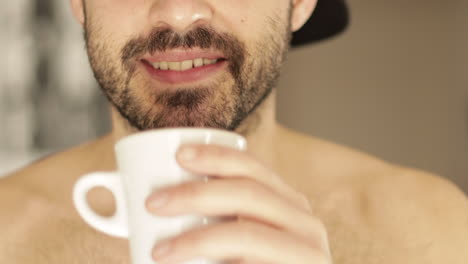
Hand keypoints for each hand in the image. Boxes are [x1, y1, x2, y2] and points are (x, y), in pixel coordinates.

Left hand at [146, 144, 331, 263]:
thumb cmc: (248, 263)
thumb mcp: (234, 238)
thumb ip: (209, 216)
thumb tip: (128, 192)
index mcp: (286, 203)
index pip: (253, 169)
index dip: (218, 156)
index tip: (178, 155)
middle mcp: (304, 221)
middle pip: (250, 193)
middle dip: (198, 193)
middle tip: (154, 203)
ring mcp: (309, 253)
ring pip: (247, 235)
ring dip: (199, 240)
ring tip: (161, 251)